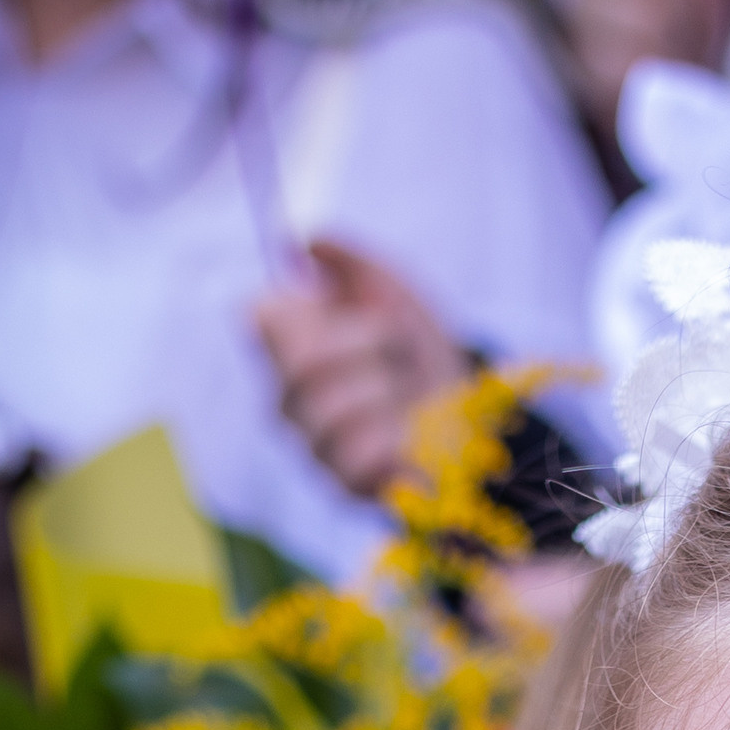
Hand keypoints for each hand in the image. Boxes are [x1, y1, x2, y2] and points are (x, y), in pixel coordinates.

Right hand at [255, 238, 468, 503]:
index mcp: (291, 346)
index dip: (294, 308)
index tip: (332, 301)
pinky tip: (410, 433)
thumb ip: (353, 263)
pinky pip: (356, 459)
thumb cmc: (421, 350)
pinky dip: (393, 439)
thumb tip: (307, 242)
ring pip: (329, 413)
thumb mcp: (395, 292)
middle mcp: (290, 400)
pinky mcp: (344, 487)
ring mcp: (314, 448)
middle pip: (297, 367)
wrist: (472, 415)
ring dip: (385, 391)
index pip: (257, 320)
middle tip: (396, 342)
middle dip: (361, 344)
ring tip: (411, 391)